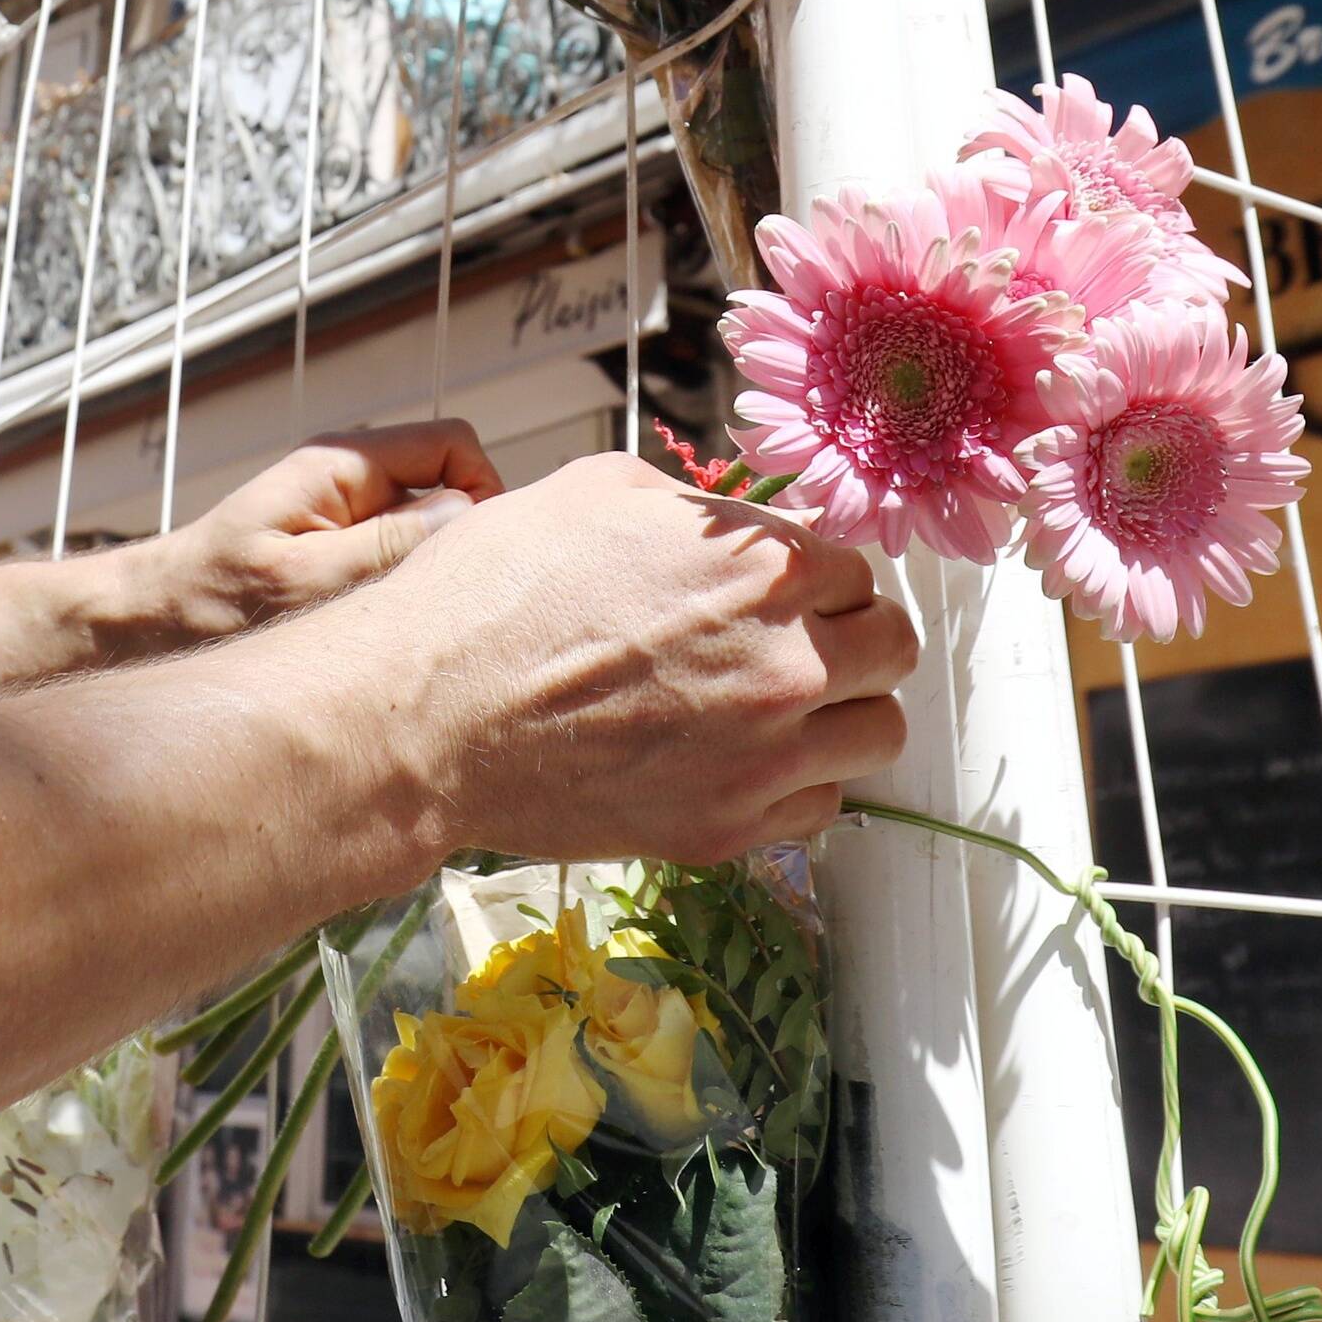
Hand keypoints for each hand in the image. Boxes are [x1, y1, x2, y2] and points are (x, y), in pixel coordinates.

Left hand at [103, 420, 504, 660]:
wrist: (145, 623)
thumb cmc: (209, 601)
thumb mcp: (305, 579)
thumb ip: (387, 545)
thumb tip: (469, 514)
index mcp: (342, 465)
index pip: (453, 444)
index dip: (483, 492)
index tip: (479, 557)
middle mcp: (350, 480)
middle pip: (448, 486)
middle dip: (460, 539)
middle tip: (450, 604)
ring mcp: (345, 516)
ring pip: (426, 530)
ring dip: (429, 573)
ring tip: (406, 625)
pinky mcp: (336, 551)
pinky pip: (396, 559)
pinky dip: (404, 591)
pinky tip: (384, 633)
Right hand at [348, 451, 915, 864]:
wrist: (427, 718)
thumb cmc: (495, 593)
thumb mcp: (596, 493)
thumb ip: (692, 507)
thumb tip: (735, 524)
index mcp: (766, 567)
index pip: (857, 568)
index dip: (817, 575)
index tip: (784, 590)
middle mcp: (788, 661)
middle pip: (893, 649)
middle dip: (854, 638)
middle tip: (800, 643)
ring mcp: (764, 754)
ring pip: (877, 734)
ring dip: (841, 715)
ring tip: (780, 708)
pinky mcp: (727, 828)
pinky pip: (819, 807)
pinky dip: (794, 783)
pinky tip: (737, 760)